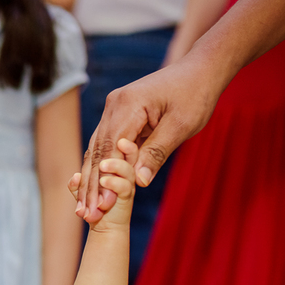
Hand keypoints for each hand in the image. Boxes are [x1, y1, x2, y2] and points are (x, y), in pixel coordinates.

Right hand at [76, 55, 223, 222]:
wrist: (199, 70)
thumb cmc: (195, 95)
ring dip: (90, 180)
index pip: (109, 149)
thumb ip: (157, 152)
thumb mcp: (181, 125)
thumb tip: (139, 182)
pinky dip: (99, 168)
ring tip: (85, 208)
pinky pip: (104, 145)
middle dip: (90, 185)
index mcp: (128, 104)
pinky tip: (91, 188)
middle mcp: (113, 105)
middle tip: (86, 215)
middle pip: (96, 151)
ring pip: (96, 150)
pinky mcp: (118, 115)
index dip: (103, 180)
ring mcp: (113, 109)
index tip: (101, 207)